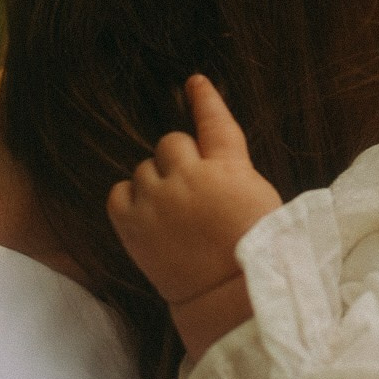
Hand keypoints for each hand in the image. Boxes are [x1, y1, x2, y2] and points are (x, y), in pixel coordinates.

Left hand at [107, 74, 280, 323]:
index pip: (214, 121)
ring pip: (144, 168)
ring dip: (156, 182)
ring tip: (172, 212)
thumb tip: (209, 158)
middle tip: (191, 188)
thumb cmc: (254, 250)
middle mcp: (189, 176)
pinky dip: (129, 198)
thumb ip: (232, 171)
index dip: (205, 99)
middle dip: (179, 158)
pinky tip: (146, 213)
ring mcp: (158, 199)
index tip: (194, 82)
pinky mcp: (132, 224)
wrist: (227, 296)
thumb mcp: (260, 198)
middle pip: (170, 142)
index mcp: (229, 168)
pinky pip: (118, 192)